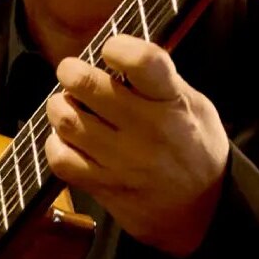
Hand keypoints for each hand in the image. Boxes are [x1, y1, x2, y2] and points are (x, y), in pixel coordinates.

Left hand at [45, 34, 228, 255]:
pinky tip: (68, 138)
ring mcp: (123, 161)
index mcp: (174, 103)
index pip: (143, 62)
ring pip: (68, 120)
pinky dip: (56, 143)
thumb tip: (118, 49)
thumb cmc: (196, 148)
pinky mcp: (104, 186)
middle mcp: (148, 130)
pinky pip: (61, 158)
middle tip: (72, 72)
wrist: (202, 211)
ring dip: (60, 106)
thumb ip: (161, 79)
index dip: (118, 47)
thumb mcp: (195, 106)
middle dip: (71, 71)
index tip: (110, 49)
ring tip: (68, 104)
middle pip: (89, 86)